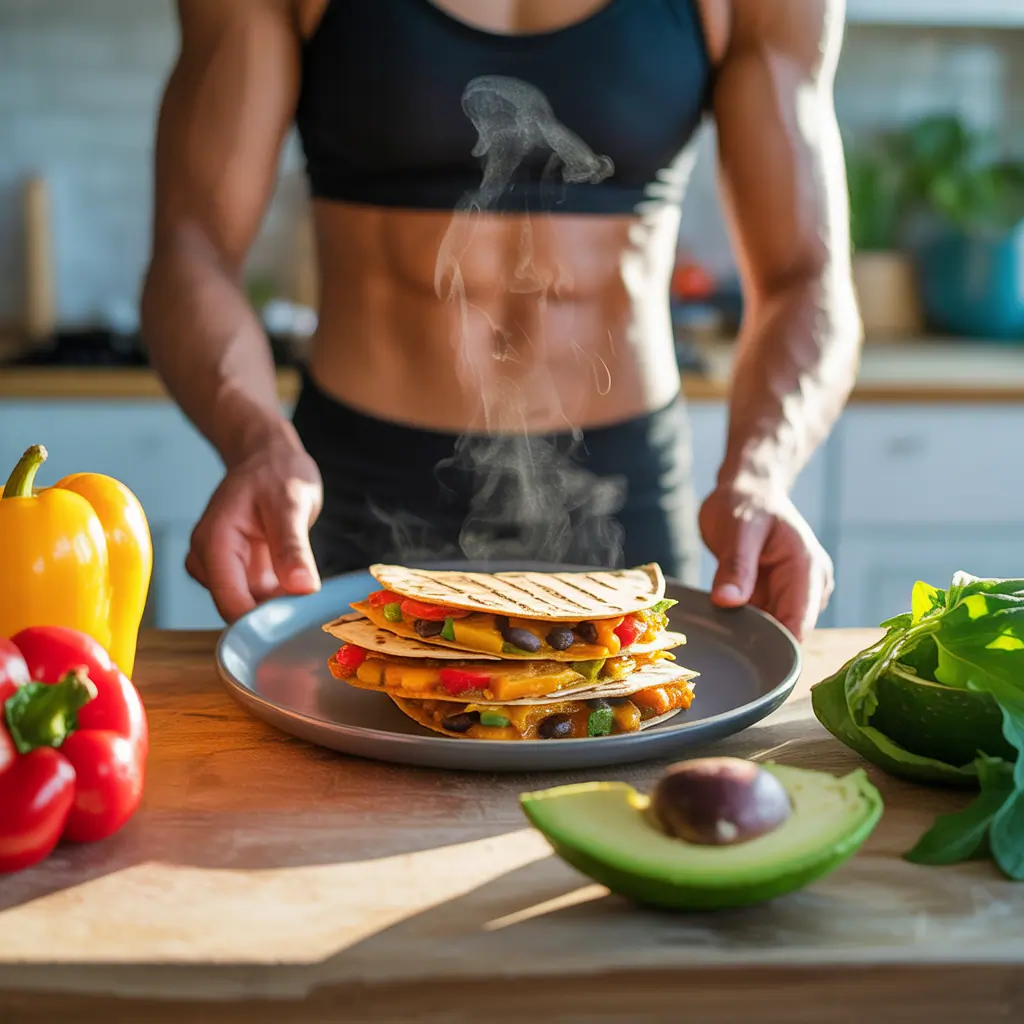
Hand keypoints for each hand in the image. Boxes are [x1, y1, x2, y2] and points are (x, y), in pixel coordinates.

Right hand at [185, 441, 323, 622]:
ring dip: (277, 607)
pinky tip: (299, 589)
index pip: (229, 602)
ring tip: (308, 595)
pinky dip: (278, 598)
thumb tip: (302, 588)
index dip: (260, 623)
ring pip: (247, 606)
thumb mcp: (291, 505)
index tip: (296, 630)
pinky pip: (256, 597)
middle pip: (236, 609)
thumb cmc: (277, 472)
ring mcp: (221, 567)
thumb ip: (293, 547)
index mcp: (215, 543)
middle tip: (311, 615)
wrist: (269, 457)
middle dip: (271, 617)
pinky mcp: (237, 571)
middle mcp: (209, 559)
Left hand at [698, 482, 833, 640]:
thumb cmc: (745, 502)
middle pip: (788, 633)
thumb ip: (735, 566)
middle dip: (759, 644)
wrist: (747, 491)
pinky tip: (723, 626)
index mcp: (807, 569)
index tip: (747, 662)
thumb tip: (727, 602)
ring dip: (749, 636)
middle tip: (723, 653)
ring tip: (720, 635)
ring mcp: (794, 593)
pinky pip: (761, 621)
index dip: (777, 648)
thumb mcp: (738, 529)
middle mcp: (809, 586)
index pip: (800, 623)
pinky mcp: (776, 596)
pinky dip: (743, 625)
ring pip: (773, 631)